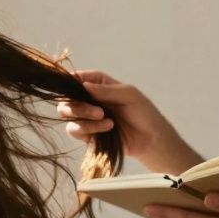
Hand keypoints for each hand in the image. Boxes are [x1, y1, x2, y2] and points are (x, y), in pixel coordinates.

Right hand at [58, 70, 198, 174]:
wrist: (151, 139)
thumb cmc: (144, 112)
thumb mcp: (129, 95)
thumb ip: (106, 90)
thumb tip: (84, 85)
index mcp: (100, 86)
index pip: (79, 78)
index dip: (71, 80)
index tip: (70, 85)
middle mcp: (90, 100)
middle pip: (67, 98)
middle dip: (77, 104)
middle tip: (98, 111)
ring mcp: (87, 118)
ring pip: (67, 114)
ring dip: (83, 117)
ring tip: (105, 119)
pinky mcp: (87, 134)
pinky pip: (74, 130)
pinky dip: (88, 129)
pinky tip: (107, 128)